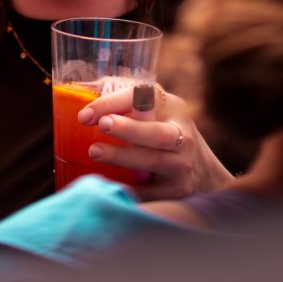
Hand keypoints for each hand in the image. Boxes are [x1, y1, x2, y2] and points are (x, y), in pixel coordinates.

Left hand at [77, 85, 232, 199]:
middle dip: (129, 128)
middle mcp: (181, 135)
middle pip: (158, 132)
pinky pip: (150, 192)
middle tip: (102, 125)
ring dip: (123, 157)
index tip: (86, 114)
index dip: (114, 103)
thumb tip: (78, 88)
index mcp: (172, 107)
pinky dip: (128, 190)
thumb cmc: (165, 133)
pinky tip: (107, 186)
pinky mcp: (177, 191)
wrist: (204, 173)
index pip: (145, 98)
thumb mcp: (156, 112)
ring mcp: (181, 165)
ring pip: (154, 160)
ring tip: (95, 152)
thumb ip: (123, 101)